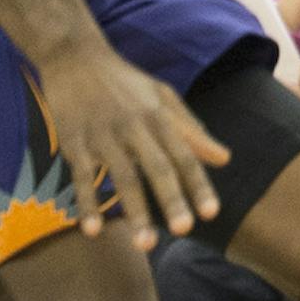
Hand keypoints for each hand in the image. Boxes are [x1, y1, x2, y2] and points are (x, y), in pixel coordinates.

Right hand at [35, 36, 227, 246]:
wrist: (75, 55)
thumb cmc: (125, 82)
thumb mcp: (163, 97)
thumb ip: (192, 129)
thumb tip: (225, 158)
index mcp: (158, 116)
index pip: (184, 154)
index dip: (198, 183)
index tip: (212, 213)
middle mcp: (134, 125)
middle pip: (156, 166)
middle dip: (171, 199)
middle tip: (184, 230)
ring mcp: (103, 134)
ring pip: (122, 175)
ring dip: (134, 210)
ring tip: (145, 244)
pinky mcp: (74, 141)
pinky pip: (81, 177)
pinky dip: (87, 204)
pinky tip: (93, 231)